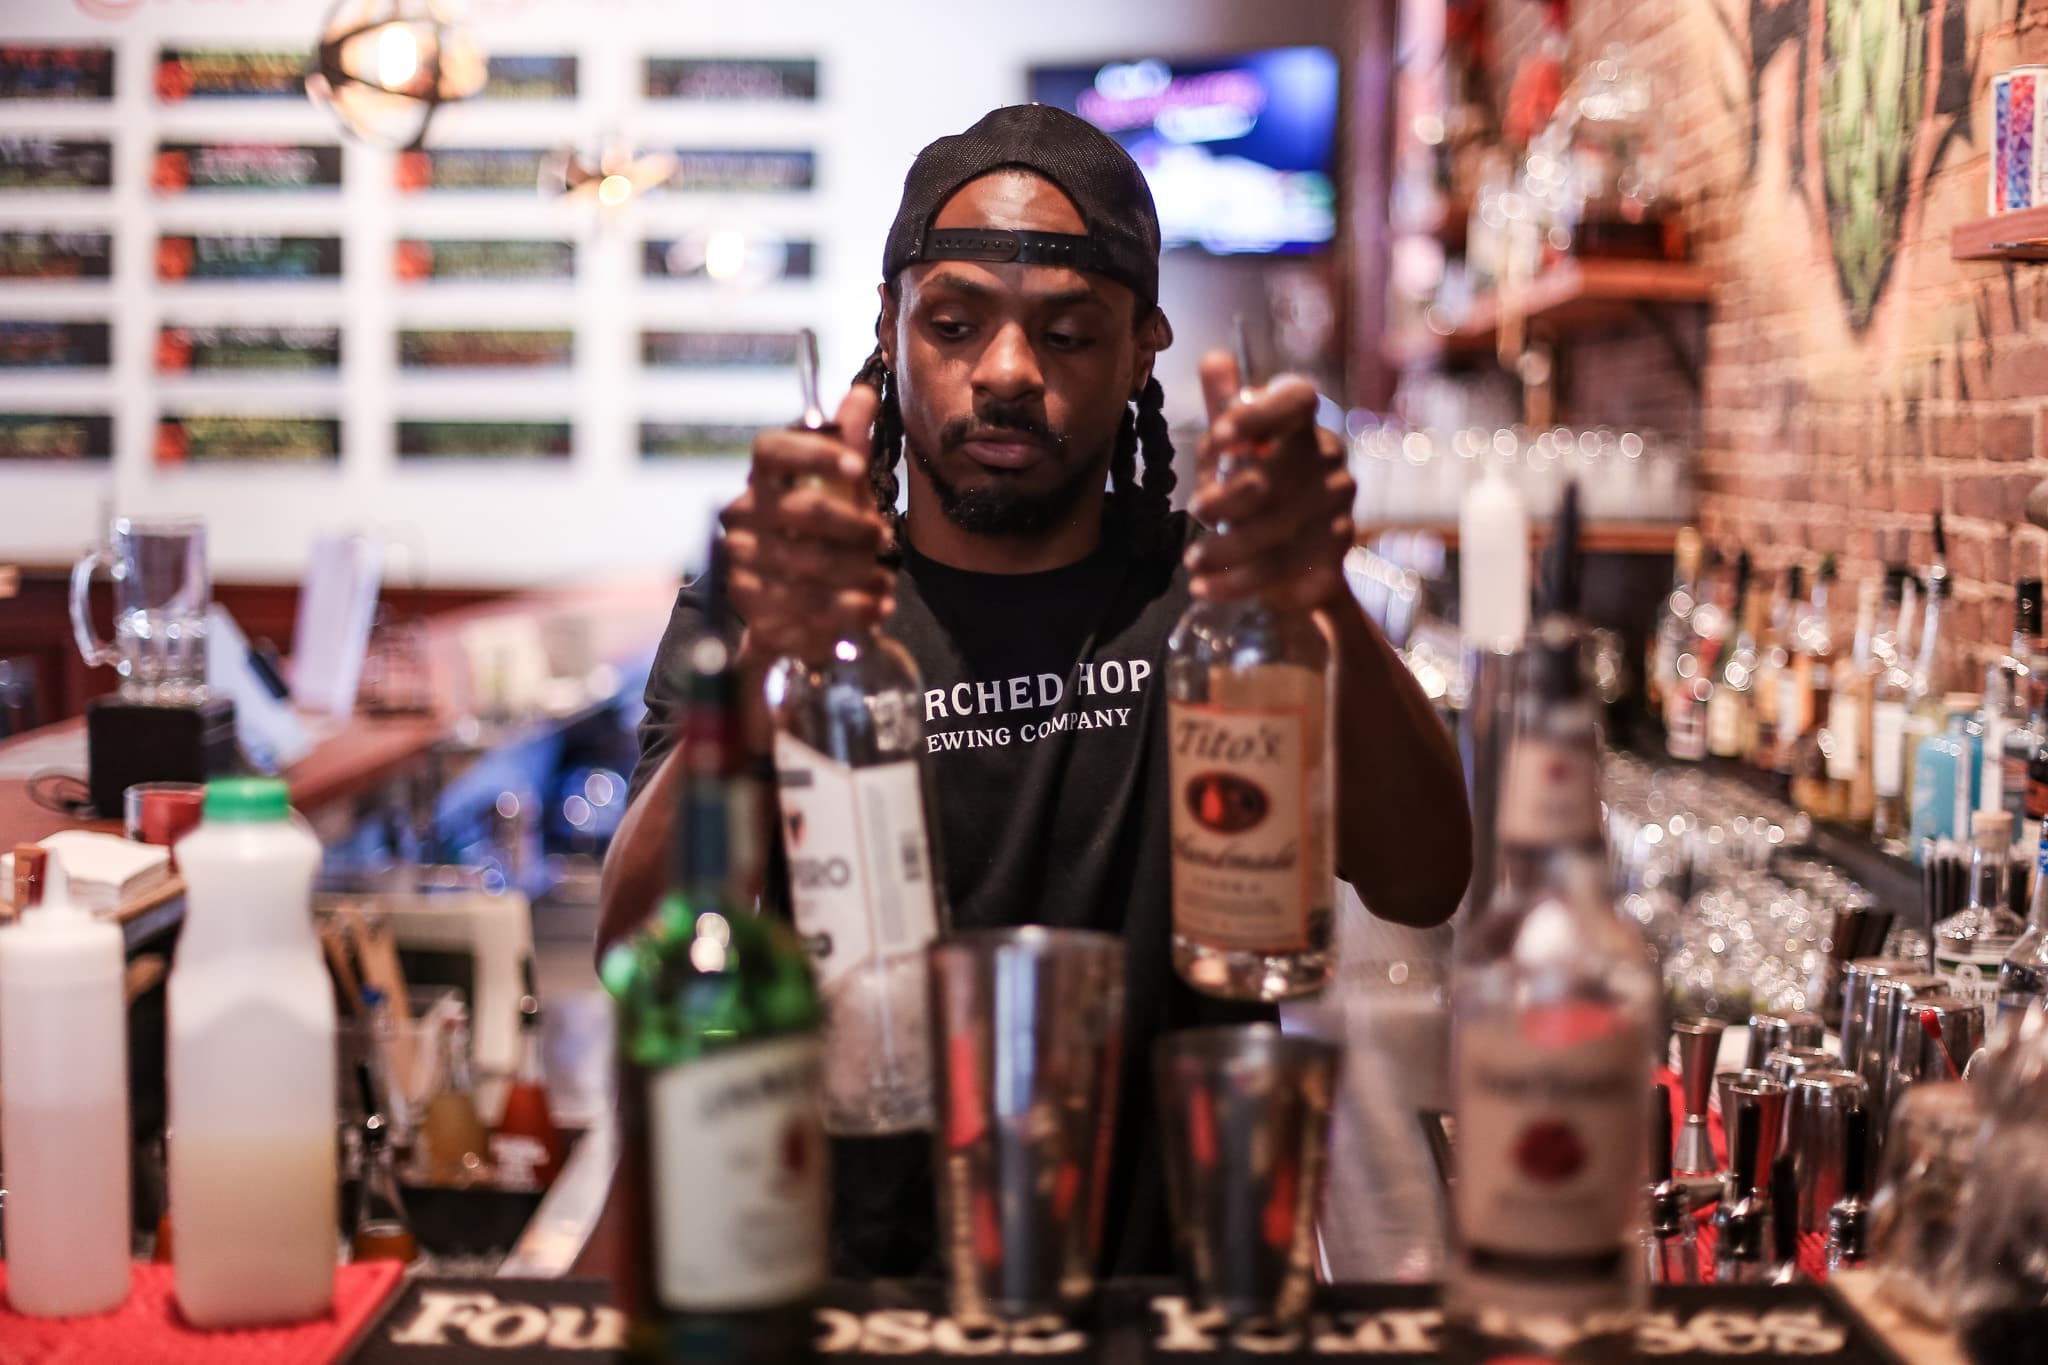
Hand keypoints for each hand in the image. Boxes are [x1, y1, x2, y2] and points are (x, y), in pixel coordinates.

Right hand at [720, 384, 893, 662]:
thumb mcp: (843, 490)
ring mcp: (742, 557)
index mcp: (765, 477)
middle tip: (884, 538)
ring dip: (859, 571)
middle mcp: (743, 512)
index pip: (771, 450)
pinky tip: (878, 607)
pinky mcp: (749, 600)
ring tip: (883, 578)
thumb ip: (850, 444)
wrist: (795, 610)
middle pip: (802, 509)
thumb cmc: (823, 536)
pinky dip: (854, 608)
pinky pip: (809, 603)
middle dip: (855, 526)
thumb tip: (865, 392)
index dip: (815, 453)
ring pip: (810, 561)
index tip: (857, 466)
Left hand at [1184, 349, 1355, 612]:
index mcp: (1302, 423)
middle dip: (1227, 498)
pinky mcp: (1336, 546)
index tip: (1219, 435)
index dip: (1259, 414)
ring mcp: (1337, 502)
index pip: (1296, 398)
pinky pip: (1281, 565)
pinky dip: (1235, 580)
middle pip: (1276, 474)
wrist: (1294, 560)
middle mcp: (1328, 457)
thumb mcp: (1232, 449)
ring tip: (1192, 560)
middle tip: (1194, 511)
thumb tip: (1214, 358)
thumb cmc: (1256, 487)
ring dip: (1226, 547)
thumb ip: (1223, 409)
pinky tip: (1205, 586)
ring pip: (1276, 527)